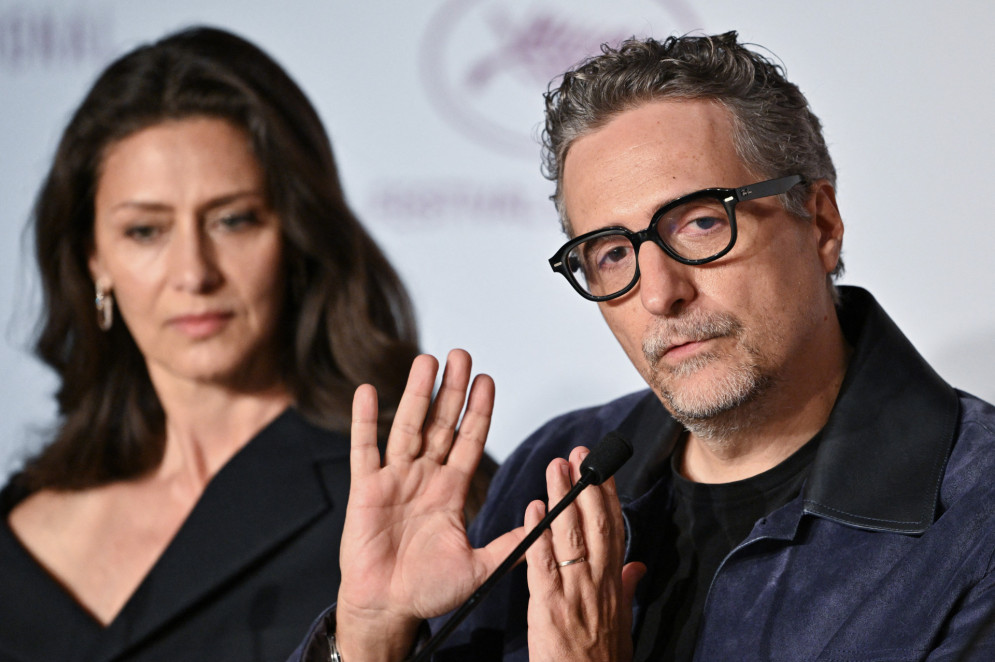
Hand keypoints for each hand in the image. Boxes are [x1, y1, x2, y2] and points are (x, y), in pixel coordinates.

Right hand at [336, 349, 525, 661]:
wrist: (387, 608)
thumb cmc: (429, 590)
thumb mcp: (480, 567)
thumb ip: (510, 544)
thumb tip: (546, 525)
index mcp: (451, 491)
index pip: (469, 441)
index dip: (478, 411)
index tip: (487, 381)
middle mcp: (424, 478)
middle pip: (441, 424)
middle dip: (452, 390)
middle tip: (461, 355)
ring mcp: (394, 480)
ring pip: (408, 427)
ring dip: (417, 394)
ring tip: (427, 361)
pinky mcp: (366, 490)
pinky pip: (364, 449)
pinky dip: (364, 420)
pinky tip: (368, 392)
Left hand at [524, 446, 645, 661]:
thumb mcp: (623, 623)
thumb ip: (627, 589)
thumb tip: (636, 566)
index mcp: (614, 583)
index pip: (613, 529)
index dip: (608, 495)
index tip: (601, 468)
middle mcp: (598, 582)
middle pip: (595, 523)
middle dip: (587, 485)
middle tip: (579, 453)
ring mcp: (574, 593)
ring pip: (570, 535)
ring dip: (561, 497)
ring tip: (555, 467)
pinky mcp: (550, 607)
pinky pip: (543, 564)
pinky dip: (538, 535)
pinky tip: (533, 511)